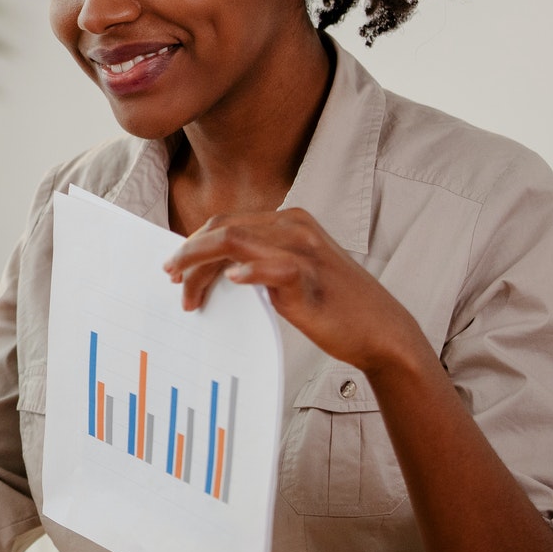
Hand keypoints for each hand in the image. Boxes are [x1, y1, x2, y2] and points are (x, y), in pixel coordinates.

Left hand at [163, 208, 423, 374]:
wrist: (381, 331)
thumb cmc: (333, 305)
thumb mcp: (291, 273)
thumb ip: (259, 260)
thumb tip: (215, 267)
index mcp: (289, 220)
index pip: (226, 223)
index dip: (194, 244)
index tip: (175, 269)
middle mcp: (294, 226)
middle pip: (222, 229)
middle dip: (189, 256)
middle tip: (172, 282)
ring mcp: (304, 249)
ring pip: (234, 243)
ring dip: (201, 269)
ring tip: (188, 295)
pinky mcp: (311, 277)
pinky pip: (273, 267)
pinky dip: (248, 272)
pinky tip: (232, 282)